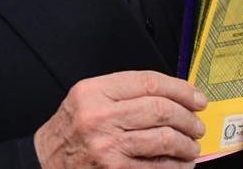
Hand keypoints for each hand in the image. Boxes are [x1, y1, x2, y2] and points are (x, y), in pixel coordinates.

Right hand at [34, 70, 207, 168]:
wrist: (44, 160)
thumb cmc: (71, 128)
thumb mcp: (88, 98)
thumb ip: (125, 92)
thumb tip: (174, 95)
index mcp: (95, 92)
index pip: (150, 82)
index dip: (181, 89)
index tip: (197, 98)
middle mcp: (100, 117)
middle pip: (161, 110)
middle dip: (189, 118)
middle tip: (197, 124)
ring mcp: (107, 147)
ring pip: (164, 139)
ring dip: (187, 144)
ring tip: (192, 145)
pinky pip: (156, 167)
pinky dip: (175, 166)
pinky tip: (180, 164)